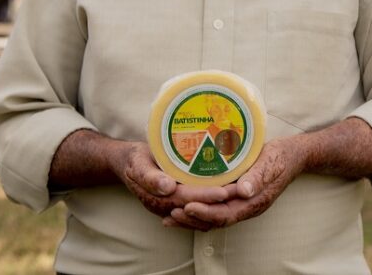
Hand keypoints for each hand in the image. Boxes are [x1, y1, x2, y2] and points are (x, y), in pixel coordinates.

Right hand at [110, 141, 233, 220]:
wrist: (128, 163)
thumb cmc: (135, 160)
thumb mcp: (137, 164)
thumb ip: (149, 177)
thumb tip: (166, 188)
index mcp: (157, 198)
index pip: (186, 198)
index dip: (205, 196)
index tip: (224, 191)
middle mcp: (166, 207)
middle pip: (197, 206)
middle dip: (220, 200)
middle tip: (242, 190)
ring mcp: (173, 207)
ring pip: (201, 211)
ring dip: (221, 203)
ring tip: (241, 191)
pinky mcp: (179, 203)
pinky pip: (199, 207)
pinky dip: (215, 203)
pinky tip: (231, 192)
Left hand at [164, 136, 307, 230]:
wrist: (293, 155)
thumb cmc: (281, 157)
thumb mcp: (271, 162)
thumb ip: (258, 177)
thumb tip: (243, 191)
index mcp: (254, 202)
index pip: (226, 214)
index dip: (205, 213)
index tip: (186, 207)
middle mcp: (246, 207)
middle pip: (216, 220)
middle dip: (192, 219)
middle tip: (170, 214)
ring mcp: (242, 204)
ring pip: (214, 217)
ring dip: (192, 218)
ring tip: (170, 215)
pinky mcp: (238, 197)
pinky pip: (216, 208)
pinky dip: (199, 209)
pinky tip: (184, 203)